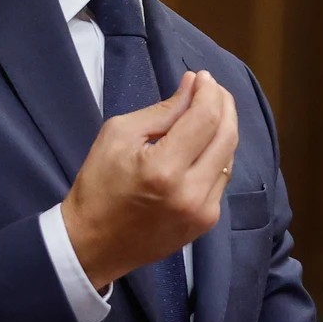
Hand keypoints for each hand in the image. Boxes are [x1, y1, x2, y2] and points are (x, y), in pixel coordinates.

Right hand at [61, 70, 238, 287]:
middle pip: (227, 136)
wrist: (93, 244)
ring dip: (224, 129)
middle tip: (213, 89)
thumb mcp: (118, 136)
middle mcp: (191, 192)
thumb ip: (162, 111)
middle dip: (224, 105)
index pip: (205, 119)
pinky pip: (222, 179)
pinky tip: (204, 143)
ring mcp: (203, 211)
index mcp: (164, 169)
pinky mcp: (206, 223)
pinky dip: (218, 155)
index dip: (209, 93)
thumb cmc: (99, 186)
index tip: (203, 77)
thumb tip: (192, 86)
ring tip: (209, 111)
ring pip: (229, 157)